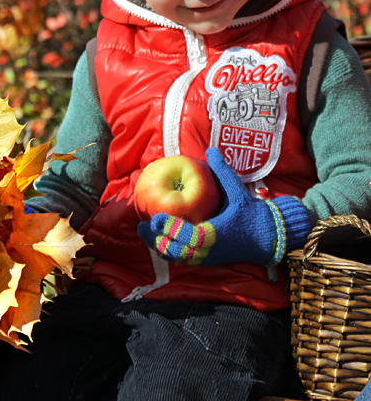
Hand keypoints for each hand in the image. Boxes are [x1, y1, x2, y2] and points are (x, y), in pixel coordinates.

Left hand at [138, 148, 309, 265]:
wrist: (269, 236)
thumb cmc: (252, 213)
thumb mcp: (237, 190)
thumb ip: (222, 170)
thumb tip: (210, 149)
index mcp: (216, 234)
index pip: (188, 236)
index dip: (170, 229)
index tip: (155, 218)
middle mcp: (210, 250)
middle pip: (177, 252)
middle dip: (156, 240)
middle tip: (142, 227)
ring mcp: (208, 257)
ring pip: (178, 258)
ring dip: (160, 247)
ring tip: (147, 234)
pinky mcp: (208, 260)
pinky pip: (184, 259)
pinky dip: (170, 251)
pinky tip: (160, 240)